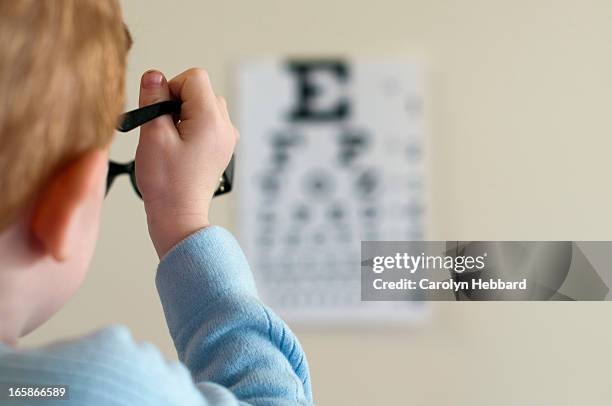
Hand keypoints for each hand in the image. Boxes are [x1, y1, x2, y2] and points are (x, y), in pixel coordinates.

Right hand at [135, 68, 237, 257]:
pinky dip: (192, 127)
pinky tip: (181, 149)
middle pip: (201, 90)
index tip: (160, 112)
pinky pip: (208, 124)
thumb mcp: (153, 135)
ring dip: (184, 115)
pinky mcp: (222, 149)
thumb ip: (154, 99)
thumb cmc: (166, 183)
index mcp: (212, 119)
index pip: (194, 78)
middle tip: (164, 130)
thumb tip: (154, 75)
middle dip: (178, 102)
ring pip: (204, 106)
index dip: (171, 88)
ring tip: (172, 141)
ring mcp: (227, 139)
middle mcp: (226, 126)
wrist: (179, 216)